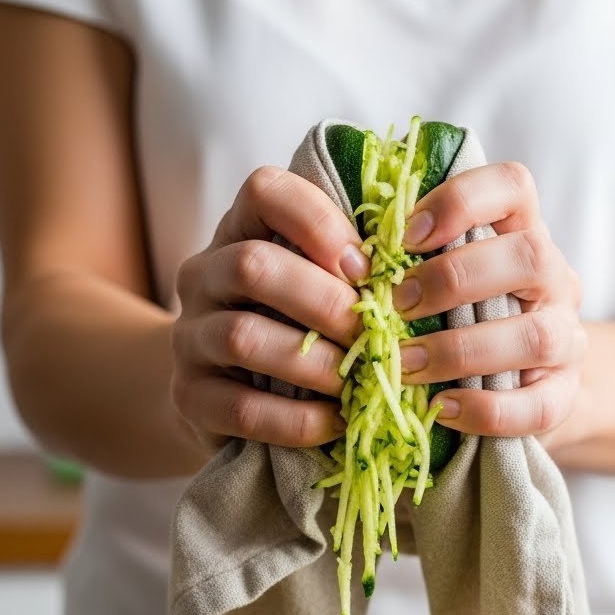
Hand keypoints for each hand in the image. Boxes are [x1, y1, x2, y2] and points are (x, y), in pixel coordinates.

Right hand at [171, 167, 370, 449]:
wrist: (222, 399)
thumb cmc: (292, 330)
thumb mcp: (314, 286)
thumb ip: (349, 270)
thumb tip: (426, 269)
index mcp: (239, 231)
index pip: (263, 191)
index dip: (317, 221)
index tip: (364, 266)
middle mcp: (203, 275)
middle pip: (252, 265)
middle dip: (324, 301)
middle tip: (371, 333)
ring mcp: (189, 337)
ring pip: (243, 336)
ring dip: (314, 362)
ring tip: (357, 384)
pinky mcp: (189, 397)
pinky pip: (241, 408)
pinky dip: (297, 419)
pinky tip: (334, 424)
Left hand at [396, 162, 585, 437]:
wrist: (520, 389)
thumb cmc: (460, 321)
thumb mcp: (443, 279)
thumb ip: (412, 262)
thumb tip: (347, 262)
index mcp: (523, 233)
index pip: (513, 186)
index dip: (461, 202)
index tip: (406, 236)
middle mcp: (555, 279)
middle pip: (531, 255)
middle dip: (455, 279)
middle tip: (397, 305)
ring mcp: (566, 339)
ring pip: (536, 335)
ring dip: (462, 350)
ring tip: (408, 364)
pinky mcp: (563, 396)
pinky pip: (538, 407)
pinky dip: (486, 410)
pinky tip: (441, 408)